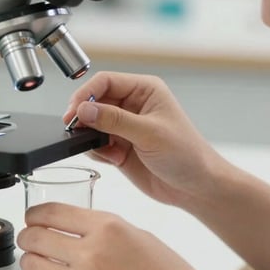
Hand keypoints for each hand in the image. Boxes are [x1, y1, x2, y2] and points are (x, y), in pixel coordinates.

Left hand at [17, 203, 230, 269]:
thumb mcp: (136, 234)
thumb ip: (102, 227)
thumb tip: (70, 226)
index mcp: (108, 228)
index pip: (52, 212)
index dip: (34, 213)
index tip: (32, 216)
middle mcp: (92, 254)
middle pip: (36, 237)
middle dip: (27, 236)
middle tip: (29, 237)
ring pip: (33, 266)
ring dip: (30, 261)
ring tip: (36, 259)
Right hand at [64, 71, 222, 205]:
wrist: (195, 187)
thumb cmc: (186, 154)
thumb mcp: (149, 133)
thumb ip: (114, 120)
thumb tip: (84, 108)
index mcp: (144, 90)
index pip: (105, 81)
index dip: (86, 93)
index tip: (74, 110)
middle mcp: (132, 105)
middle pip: (94, 101)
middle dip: (84, 116)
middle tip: (75, 129)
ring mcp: (124, 127)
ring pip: (91, 124)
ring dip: (91, 137)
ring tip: (105, 149)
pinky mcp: (119, 147)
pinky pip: (95, 144)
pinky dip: (97, 152)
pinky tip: (113, 159)